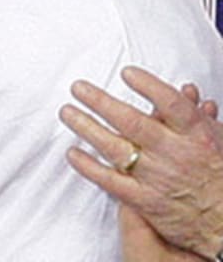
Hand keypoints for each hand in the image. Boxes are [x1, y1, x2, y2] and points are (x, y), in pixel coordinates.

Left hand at [60, 66, 222, 256]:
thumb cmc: (218, 175)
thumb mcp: (216, 139)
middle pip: (133, 123)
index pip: (172, 105)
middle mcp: (174, 154)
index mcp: (196, 136)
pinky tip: (73, 153)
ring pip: (116, 149)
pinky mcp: (146, 202)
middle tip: (78, 88)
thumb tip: (187, 89)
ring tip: (67, 112)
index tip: (127, 73)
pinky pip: (112, 182)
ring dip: (87, 128)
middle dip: (101, 102)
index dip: (149, 87)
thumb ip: (194, 113)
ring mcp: (157, 178)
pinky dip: (90, 168)